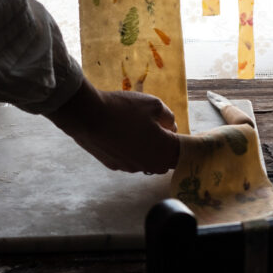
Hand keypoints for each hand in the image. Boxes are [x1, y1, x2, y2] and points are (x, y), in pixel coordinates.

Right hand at [46, 78, 179, 172]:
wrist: (88, 116)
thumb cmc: (124, 109)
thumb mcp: (154, 104)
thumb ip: (168, 117)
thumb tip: (171, 127)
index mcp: (164, 151)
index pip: (183, 152)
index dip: (183, 142)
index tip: (179, 133)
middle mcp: (149, 165)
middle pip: (166, 160)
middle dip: (166, 147)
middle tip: (160, 129)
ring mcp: (131, 168)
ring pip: (147, 161)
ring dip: (148, 150)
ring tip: (138, 130)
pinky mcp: (114, 166)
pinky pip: (129, 160)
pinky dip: (131, 151)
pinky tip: (122, 136)